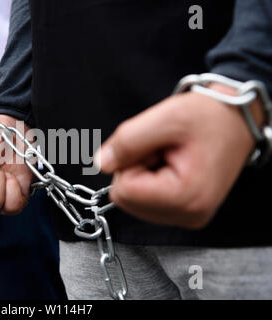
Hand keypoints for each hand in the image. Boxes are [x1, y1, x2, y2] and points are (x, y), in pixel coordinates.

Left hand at [97, 88, 256, 228]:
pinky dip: (149, 181)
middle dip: (136, 169)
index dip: (130, 162)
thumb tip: (102, 164)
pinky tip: (170, 166)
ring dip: (142, 174)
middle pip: (126, 199)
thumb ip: (127, 142)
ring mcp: (187, 217)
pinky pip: (144, 202)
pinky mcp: (184, 213)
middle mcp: (188, 215)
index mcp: (186, 197)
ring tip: (168, 157)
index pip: (124, 191)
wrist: (234, 121)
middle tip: (162, 150)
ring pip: (132, 202)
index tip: (154, 147)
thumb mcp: (165, 118)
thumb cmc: (207, 117)